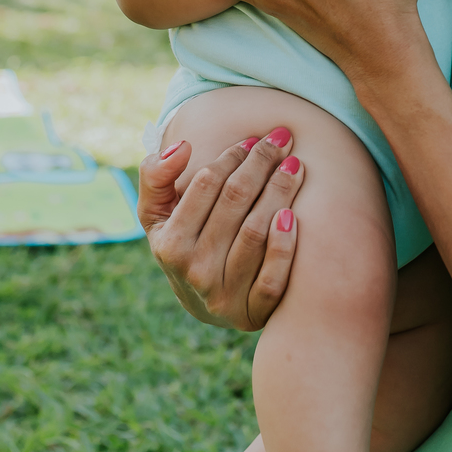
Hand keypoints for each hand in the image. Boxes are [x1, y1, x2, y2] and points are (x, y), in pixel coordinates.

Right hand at [138, 131, 305, 329]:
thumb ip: (156, 177)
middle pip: (235, 202)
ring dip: (279, 192)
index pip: (206, 184)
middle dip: (261, 163)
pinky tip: (293, 215)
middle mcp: (195, 271)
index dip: (233, 156)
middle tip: (283, 140)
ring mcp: (225, 294)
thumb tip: (182, 147)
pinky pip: (272, 278)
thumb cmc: (184, 244)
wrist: (205, 304)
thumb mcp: (157, 215)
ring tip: (295, 165)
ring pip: (255, 232)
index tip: (253, 139)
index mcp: (170, 244)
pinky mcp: (253, 312)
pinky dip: (284, 246)